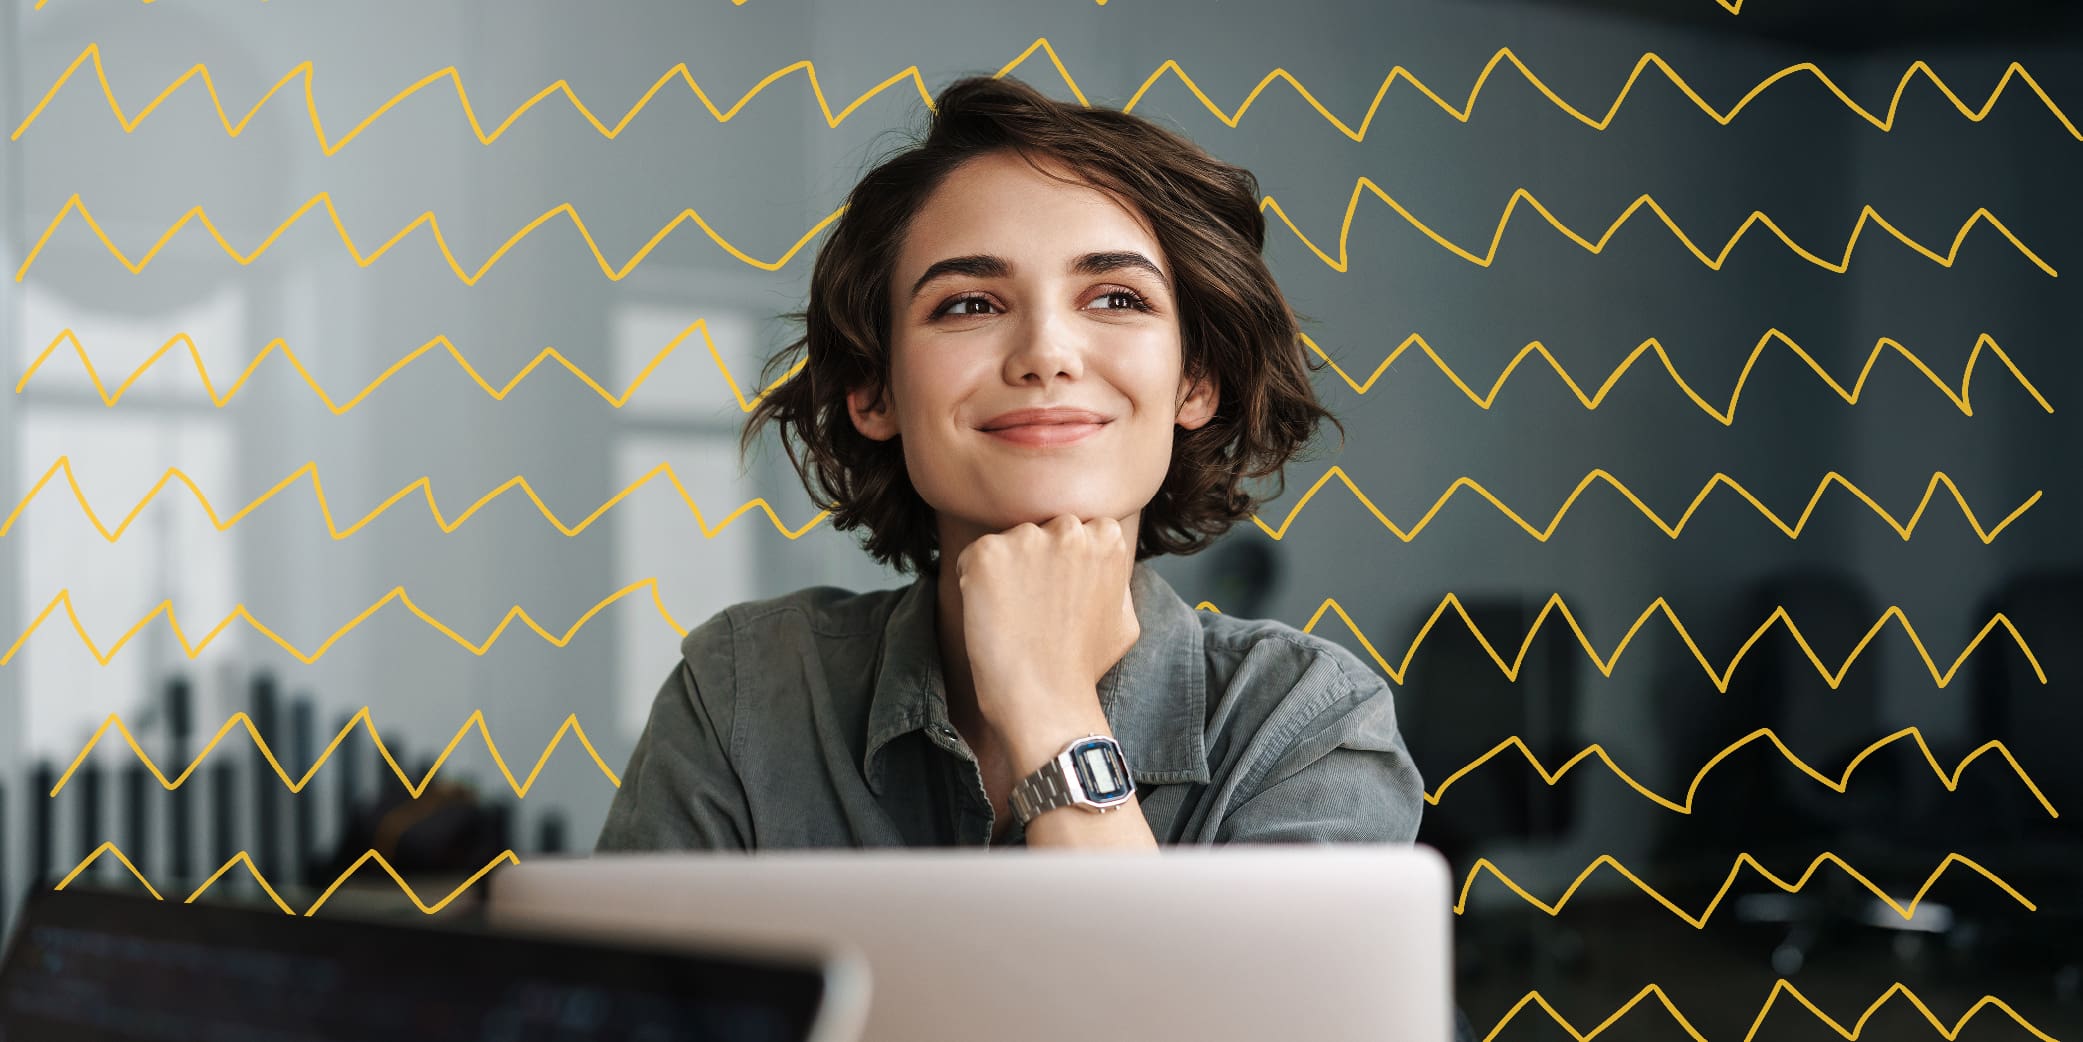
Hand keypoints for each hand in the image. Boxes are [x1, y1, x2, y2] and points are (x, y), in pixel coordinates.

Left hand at [954, 513, 1138, 732]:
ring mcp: (1027, 538)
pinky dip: (973, 583)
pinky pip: (971, 558)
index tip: (1057, 596)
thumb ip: (1115, 578)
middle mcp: (1069, 528)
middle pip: (1039, 529)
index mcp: (1106, 537)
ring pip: (1006, 543)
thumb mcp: (1125, 618)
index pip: (1074, 529)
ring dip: (1004, 572)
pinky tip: (991, 616)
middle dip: (1033, 560)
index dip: (1061, 563)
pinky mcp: (987, 554)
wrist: (1046, 700)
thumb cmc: (1083, 667)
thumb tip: (1106, 562)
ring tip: (1013, 617)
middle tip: (1033, 607)